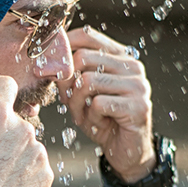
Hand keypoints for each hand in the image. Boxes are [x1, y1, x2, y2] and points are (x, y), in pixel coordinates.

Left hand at [57, 26, 155, 182]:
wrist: (125, 150)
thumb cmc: (101, 119)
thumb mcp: (80, 94)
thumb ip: (69, 75)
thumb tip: (48, 61)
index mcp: (119, 56)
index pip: (87, 35)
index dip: (62, 47)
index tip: (48, 66)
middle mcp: (132, 65)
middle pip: (82, 58)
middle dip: (67, 84)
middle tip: (70, 102)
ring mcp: (138, 85)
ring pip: (87, 81)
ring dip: (77, 104)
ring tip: (84, 115)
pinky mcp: (139, 106)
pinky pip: (98, 104)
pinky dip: (91, 117)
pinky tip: (100, 124)